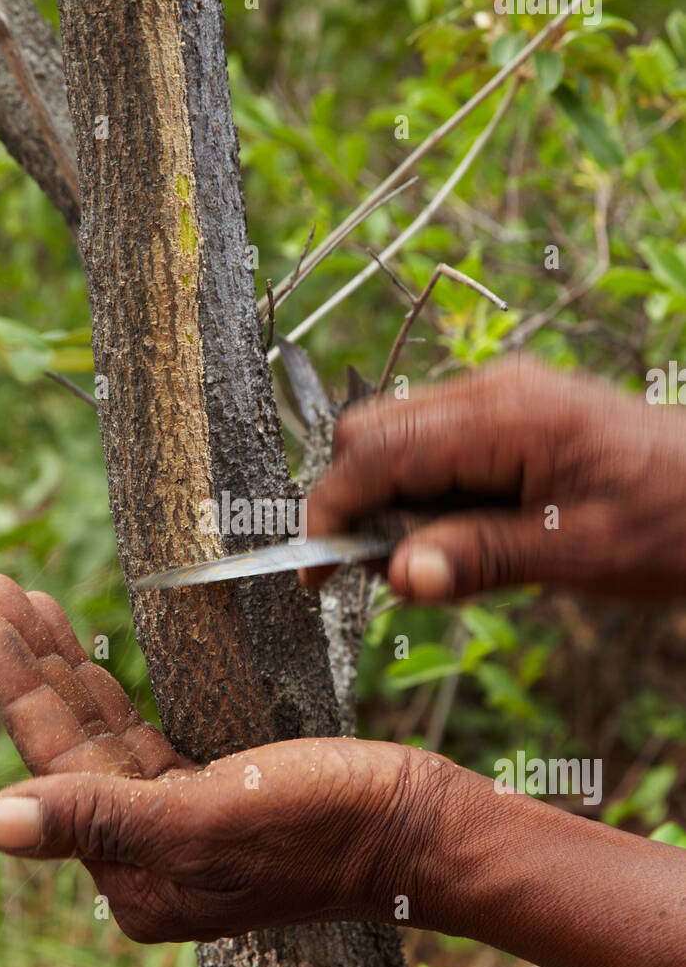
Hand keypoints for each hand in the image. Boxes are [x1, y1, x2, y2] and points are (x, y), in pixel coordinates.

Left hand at [0, 574, 456, 940]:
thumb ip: (98, 818)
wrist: (419, 827)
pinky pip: (137, 735)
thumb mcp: (207, 819)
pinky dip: (108, 691)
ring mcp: (176, 823)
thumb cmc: (326, 824)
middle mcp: (145, 855)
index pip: (54, 767)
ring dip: (63, 668)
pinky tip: (83, 658)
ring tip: (24, 602)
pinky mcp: (209, 792)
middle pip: (69, 744)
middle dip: (31, 664)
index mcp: (134, 874)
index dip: (16, 687)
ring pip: (101, 733)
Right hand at [303, 355, 685, 601]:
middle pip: (372, 433)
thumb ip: (482, 558)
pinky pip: (437, 447)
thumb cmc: (678, 519)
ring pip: (398, 439)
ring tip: (439, 562)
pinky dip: (426, 494)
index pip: (377, 452)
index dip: (333, 512)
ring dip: (393, 503)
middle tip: (385, 574)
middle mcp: (494, 391)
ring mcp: (502, 398)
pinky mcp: (511, 417)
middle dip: (356, 503)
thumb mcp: (580, 552)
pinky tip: (465, 538)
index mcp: (507, 416)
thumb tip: (396, 575)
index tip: (317, 573)